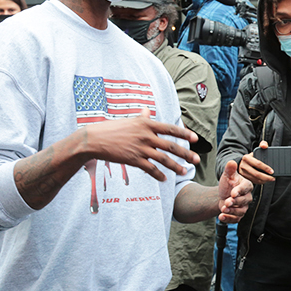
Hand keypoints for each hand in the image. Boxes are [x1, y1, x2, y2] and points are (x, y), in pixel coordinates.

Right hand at [82, 109, 199, 181]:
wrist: (94, 139)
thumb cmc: (111, 129)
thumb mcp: (129, 121)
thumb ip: (141, 117)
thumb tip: (147, 110)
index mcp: (146, 124)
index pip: (170, 129)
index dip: (184, 134)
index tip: (196, 138)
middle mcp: (146, 135)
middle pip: (170, 146)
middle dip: (186, 153)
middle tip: (197, 159)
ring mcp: (140, 148)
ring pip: (163, 159)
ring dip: (175, 167)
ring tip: (184, 172)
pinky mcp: (133, 159)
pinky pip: (150, 169)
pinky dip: (158, 175)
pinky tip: (164, 179)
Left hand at [217, 160, 253, 222]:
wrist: (223, 194)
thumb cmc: (228, 184)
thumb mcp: (227, 176)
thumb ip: (230, 170)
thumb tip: (231, 162)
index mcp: (246, 185)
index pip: (245, 188)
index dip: (239, 191)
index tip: (233, 193)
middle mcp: (247, 196)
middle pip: (244, 200)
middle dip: (235, 202)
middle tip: (226, 202)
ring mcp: (243, 206)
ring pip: (241, 211)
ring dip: (232, 211)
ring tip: (223, 209)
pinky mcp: (239, 214)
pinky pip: (236, 219)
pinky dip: (229, 219)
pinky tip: (221, 216)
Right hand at [238, 140, 275, 184]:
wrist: (242, 163)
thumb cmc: (252, 157)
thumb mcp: (256, 150)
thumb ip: (262, 145)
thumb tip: (265, 146)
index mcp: (246, 158)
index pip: (258, 164)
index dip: (266, 168)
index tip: (272, 171)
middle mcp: (243, 166)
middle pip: (256, 174)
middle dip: (266, 177)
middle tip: (273, 178)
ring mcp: (243, 173)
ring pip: (255, 179)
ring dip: (264, 180)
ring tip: (271, 179)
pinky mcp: (244, 178)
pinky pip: (253, 182)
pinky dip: (260, 182)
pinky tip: (265, 181)